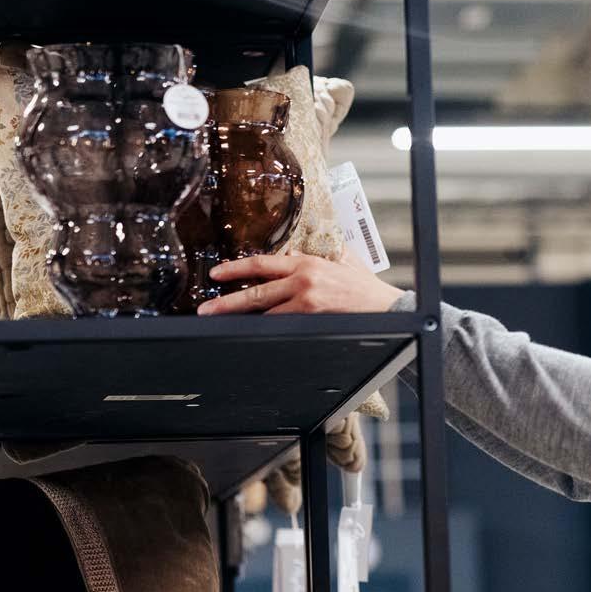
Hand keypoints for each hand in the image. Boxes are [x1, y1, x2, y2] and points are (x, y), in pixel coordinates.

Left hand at [196, 250, 403, 314]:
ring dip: (243, 320)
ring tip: (222, 326)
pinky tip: (252, 334)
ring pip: (265, 311)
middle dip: (227, 302)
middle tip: (205, 310)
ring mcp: (305, 299)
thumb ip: (310, 260)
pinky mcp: (312, 316)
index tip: (216, 274)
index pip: (262, 263)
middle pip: (255, 290)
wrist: (386, 305)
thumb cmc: (362, 287)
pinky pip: (281, 325)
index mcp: (305, 262)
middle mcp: (302, 278)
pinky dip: (266, 329)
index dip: (235, 268)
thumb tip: (288, 257)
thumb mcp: (336, 262)